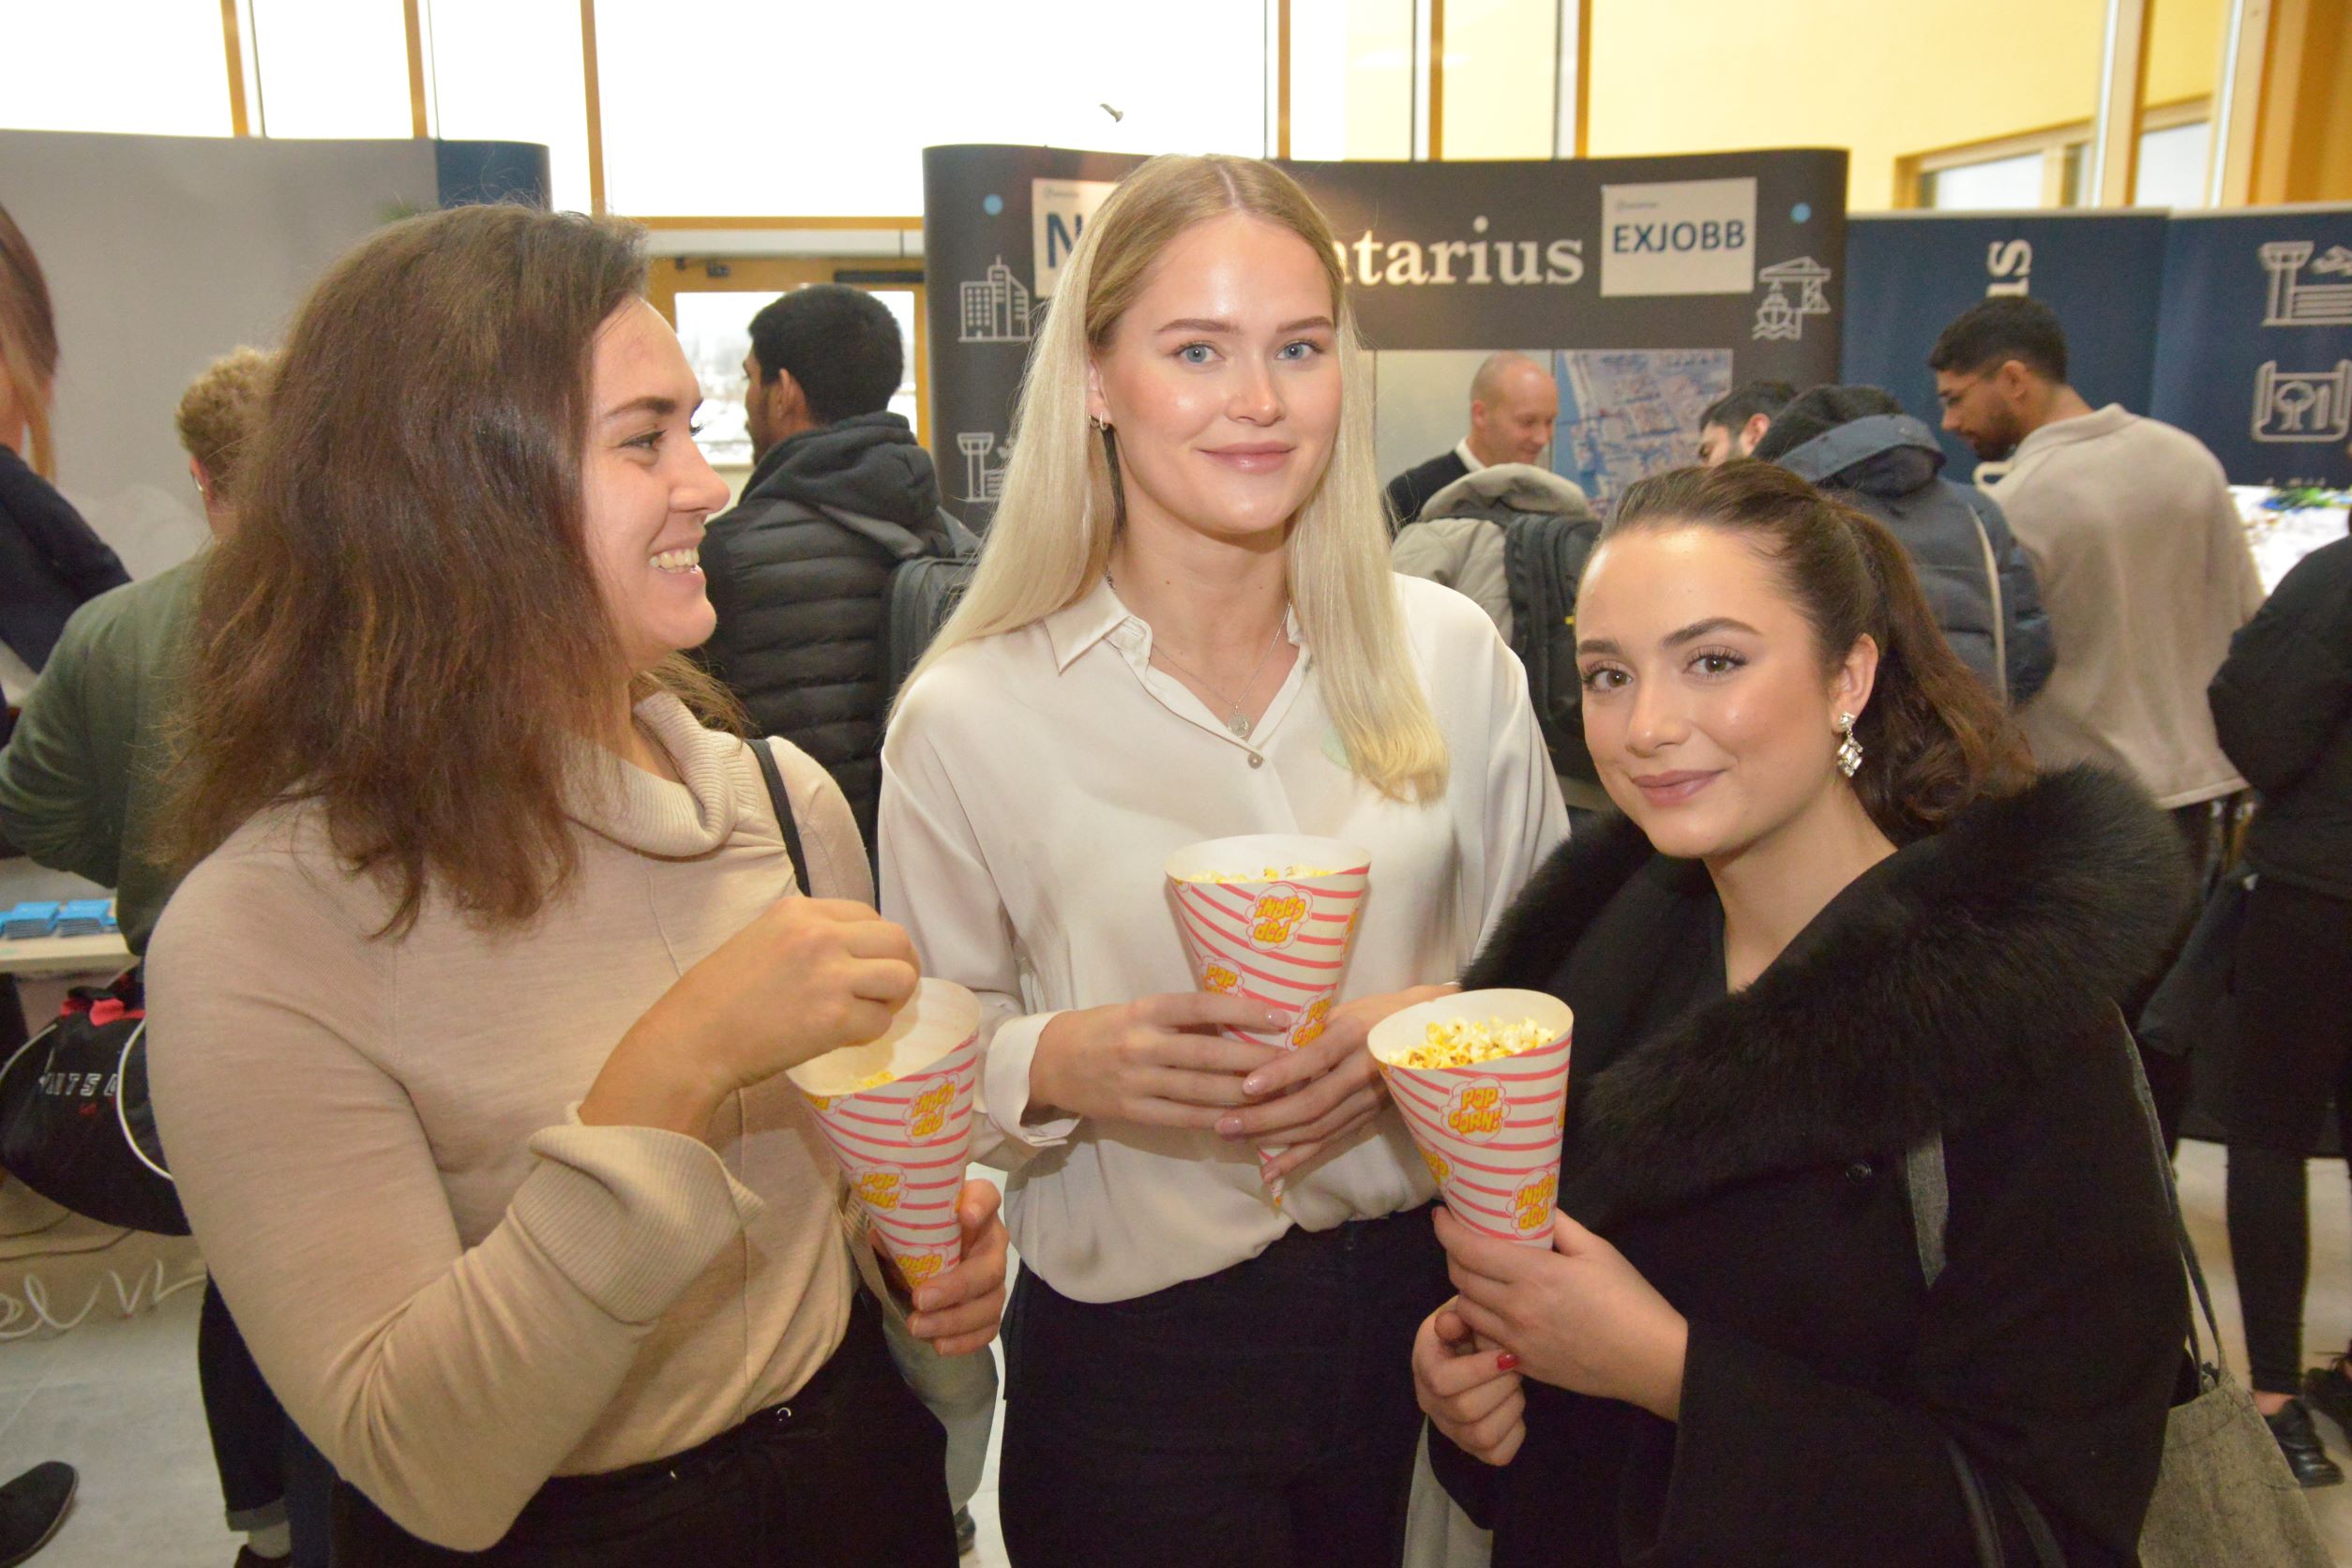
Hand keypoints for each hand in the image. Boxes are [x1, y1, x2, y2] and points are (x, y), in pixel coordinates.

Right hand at [583, 898, 918, 1136]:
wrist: (693, 1039)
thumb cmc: (718, 996)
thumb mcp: (762, 938)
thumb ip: (807, 935)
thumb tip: (854, 951)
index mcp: (800, 910)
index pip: (868, 914)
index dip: (876, 944)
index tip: (867, 966)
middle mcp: (820, 934)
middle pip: (897, 940)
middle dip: (900, 966)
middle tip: (885, 992)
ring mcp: (831, 974)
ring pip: (902, 977)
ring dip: (894, 999)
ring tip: (870, 1012)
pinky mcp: (835, 1017)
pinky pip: (881, 1022)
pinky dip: (870, 1032)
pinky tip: (845, 1035)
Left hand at [904, 1180, 1007, 1357]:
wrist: (927, 1260)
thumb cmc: (918, 1233)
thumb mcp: (905, 1227)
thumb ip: (896, 1231)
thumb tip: (879, 1239)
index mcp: (975, 1210)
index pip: (987, 1197)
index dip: (980, 1206)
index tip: (964, 1215)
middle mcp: (992, 1243)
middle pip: (990, 1267)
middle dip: (956, 1287)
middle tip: (921, 1299)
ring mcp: (996, 1280)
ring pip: (990, 1304)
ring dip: (954, 1320)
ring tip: (918, 1328)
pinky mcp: (991, 1309)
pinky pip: (988, 1328)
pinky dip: (965, 1341)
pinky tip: (939, 1346)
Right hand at [1030, 992, 1284, 1129]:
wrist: (1050, 1062)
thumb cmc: (1105, 1029)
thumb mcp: (1140, 1011)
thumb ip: (1183, 1019)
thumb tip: (1240, 1021)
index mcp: (1146, 1010)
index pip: (1203, 1006)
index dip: (1244, 1011)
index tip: (1282, 1018)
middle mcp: (1143, 1044)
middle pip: (1211, 1054)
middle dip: (1258, 1060)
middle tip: (1297, 1063)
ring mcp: (1137, 1082)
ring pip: (1203, 1091)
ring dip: (1246, 1094)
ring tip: (1281, 1094)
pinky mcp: (1132, 1111)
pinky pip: (1184, 1118)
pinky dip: (1217, 1120)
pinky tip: (1245, 1120)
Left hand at [1233, 984, 1455, 1182]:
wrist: (1429, 1032)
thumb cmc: (1374, 1013)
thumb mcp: (1344, 1009)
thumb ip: (1308, 1029)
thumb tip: (1254, 1044)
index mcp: (1356, 1034)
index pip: (1316, 1058)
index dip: (1282, 1074)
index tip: (1247, 1085)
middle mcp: (1366, 1070)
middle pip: (1314, 1103)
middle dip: (1265, 1118)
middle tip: (1224, 1123)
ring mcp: (1370, 1100)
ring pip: (1320, 1129)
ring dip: (1275, 1140)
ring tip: (1234, 1139)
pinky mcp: (1369, 1119)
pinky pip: (1331, 1143)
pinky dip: (1299, 1159)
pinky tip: (1270, 1171)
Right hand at [1413, 1299, 1525, 1465]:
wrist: (1473, 1349)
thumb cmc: (1470, 1329)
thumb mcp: (1464, 1311)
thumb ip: (1461, 1314)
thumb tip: (1450, 1324)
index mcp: (1424, 1365)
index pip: (1442, 1380)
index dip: (1479, 1370)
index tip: (1507, 1354)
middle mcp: (1430, 1402)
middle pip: (1464, 1410)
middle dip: (1501, 1387)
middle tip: (1515, 1367)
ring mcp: (1450, 1428)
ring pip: (1482, 1435)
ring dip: (1510, 1409)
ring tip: (1514, 1387)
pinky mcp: (1472, 1447)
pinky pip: (1497, 1454)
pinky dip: (1514, 1433)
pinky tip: (1514, 1410)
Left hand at [1436, 1206, 1688, 1421]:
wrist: (1650, 1361)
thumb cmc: (1629, 1300)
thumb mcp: (1597, 1250)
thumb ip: (1560, 1226)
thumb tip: (1535, 1207)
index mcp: (1534, 1274)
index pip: (1469, 1249)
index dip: (1447, 1230)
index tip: (1442, 1216)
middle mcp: (1516, 1308)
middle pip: (1460, 1278)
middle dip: (1454, 1255)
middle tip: (1464, 1242)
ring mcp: (1517, 1341)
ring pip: (1465, 1310)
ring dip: (1465, 1289)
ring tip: (1479, 1276)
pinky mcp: (1523, 1365)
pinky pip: (1484, 1338)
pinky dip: (1481, 1320)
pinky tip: (1498, 1310)